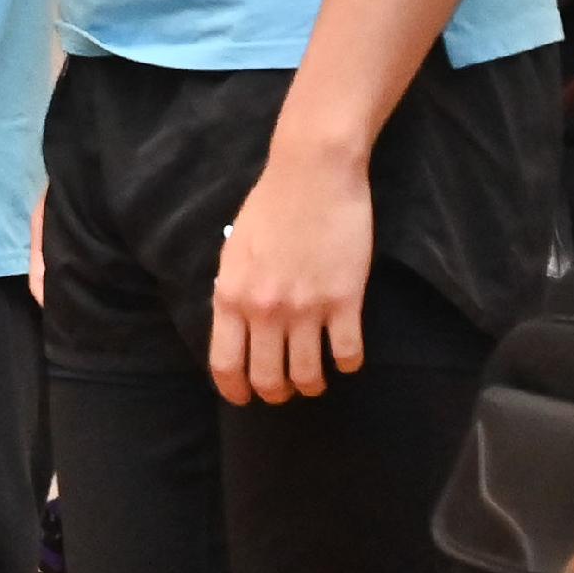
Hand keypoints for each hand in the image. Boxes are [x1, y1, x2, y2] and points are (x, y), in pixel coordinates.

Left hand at [209, 123, 372, 404]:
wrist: (313, 174)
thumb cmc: (270, 206)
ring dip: (311, 384)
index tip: (244, 398)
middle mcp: (265, 310)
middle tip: (285, 389)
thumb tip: (237, 328)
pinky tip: (346, 358)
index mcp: (231, 296)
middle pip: (268, 379)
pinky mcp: (345, 300)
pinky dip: (347, 364)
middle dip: (276, 393)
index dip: (235, 391)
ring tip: (315, 379)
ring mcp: (306, 308)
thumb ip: (232, 292)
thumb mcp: (234, 250)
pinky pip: (347, 353)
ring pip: (308, 375)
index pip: (226, 365)